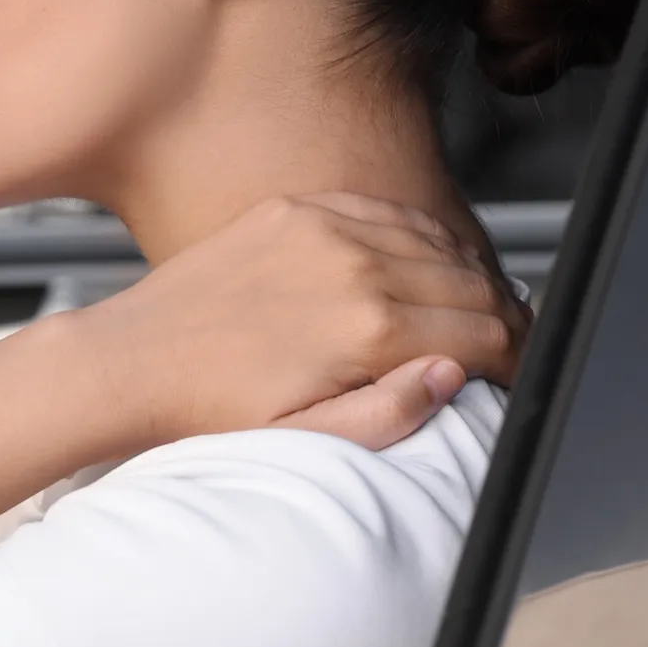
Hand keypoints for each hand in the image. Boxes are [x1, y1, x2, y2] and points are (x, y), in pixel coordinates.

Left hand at [79, 193, 527, 451]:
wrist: (132, 362)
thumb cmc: (212, 408)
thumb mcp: (307, 437)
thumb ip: (392, 411)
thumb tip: (454, 374)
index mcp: (368, 329)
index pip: (486, 333)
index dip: (515, 359)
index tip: (514, 375)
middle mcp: (354, 266)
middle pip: (473, 284)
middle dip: (500, 318)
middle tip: (504, 345)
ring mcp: (322, 228)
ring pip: (437, 242)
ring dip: (464, 275)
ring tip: (467, 309)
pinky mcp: (293, 209)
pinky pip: (384, 211)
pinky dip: (416, 235)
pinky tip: (418, 263)